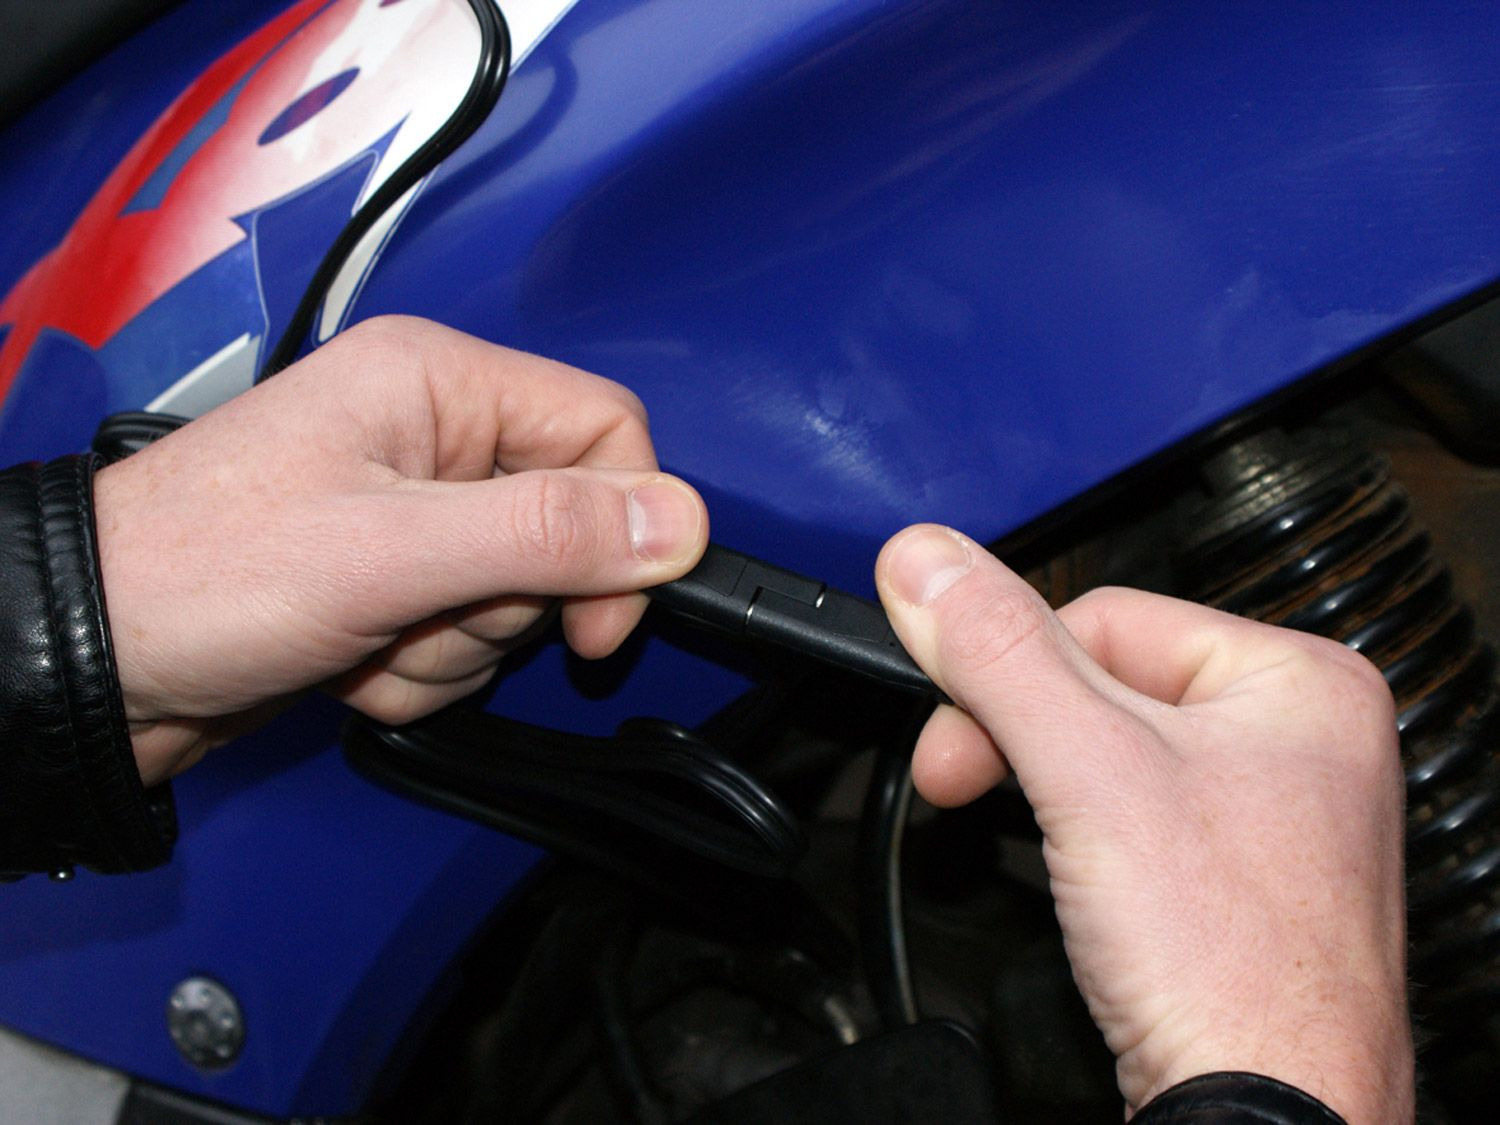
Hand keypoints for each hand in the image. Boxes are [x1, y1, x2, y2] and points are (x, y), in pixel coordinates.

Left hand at [95, 317, 707, 784]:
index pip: (606, 432)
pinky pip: (464, 634)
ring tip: (364, 639)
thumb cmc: (200, 576)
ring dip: (453, 647)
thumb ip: (545, 533)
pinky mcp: (392, 578)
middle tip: (425, 615)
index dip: (623, 529)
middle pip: (566, 526)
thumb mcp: (391, 552)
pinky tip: (348, 661)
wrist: (88, 662)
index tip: (597, 618)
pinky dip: (419, 669)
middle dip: (506, 605)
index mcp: (438, 382)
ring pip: (518, 596)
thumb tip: (677, 522)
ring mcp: (411, 512)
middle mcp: (432, 436)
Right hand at [875, 524, 1412, 1121]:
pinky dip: (1082, 840)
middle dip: (1021, 738)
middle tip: (961, 780)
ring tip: (1042, 845)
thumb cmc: (1232, 968)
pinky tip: (1080, 883)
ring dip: (1047, 789)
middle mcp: (1298, 743)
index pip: (1104, 617)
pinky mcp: (1236, 885)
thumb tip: (925, 562)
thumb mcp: (1087, 772)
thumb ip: (997, 654)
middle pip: (1103, 686)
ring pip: (1110, 756)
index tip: (950, 728)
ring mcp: (1272, 819)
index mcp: (1297, 683)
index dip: (1009, 671)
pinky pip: (1133, 820)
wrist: (1265, 1120)